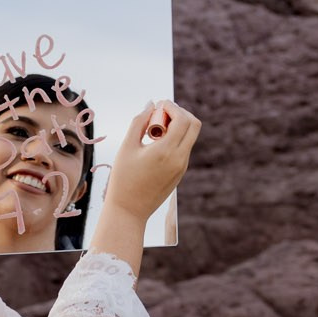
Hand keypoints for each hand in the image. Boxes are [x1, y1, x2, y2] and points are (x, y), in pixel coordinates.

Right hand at [103, 100, 199, 222]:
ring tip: (153, 132)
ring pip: (190, 136)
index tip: (157, 106)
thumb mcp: (127, 147)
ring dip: (177, 126)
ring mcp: (182, 167)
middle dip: (180, 113)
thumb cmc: (123, 179)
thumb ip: (139, 122)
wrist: (129, 211)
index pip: (182, 119)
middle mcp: (179, 158)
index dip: (171, 107)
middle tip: (161, 115)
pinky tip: (155, 145)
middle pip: (194, 125)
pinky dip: (174, 139)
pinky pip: (184, 148)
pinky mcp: (180, 173)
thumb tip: (151, 105)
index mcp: (166, 151)